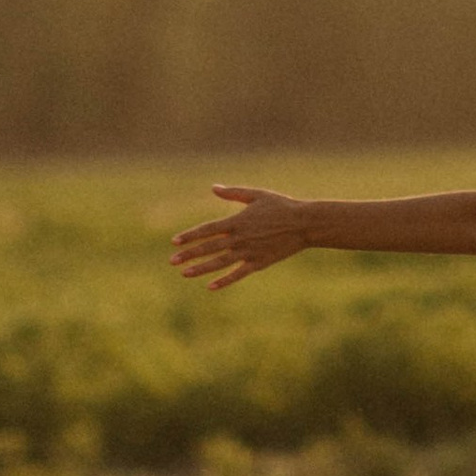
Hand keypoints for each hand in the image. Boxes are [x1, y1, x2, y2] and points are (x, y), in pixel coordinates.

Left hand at [170, 186, 311, 292]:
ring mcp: (249, 252)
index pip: (208, 229)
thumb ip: (234, 193)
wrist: (304, 224)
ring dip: (201, 268)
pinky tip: (210, 287)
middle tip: (172, 261)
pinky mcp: (259, 263)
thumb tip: (213, 188)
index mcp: (238, 221)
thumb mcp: (257, 195)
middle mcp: (240, 238)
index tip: (175, 241)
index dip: (191, 236)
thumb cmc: (282, 206)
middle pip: (210, 247)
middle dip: (190, 254)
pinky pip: (238, 274)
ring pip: (220, 262)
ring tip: (184, 274)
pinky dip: (224, 281)